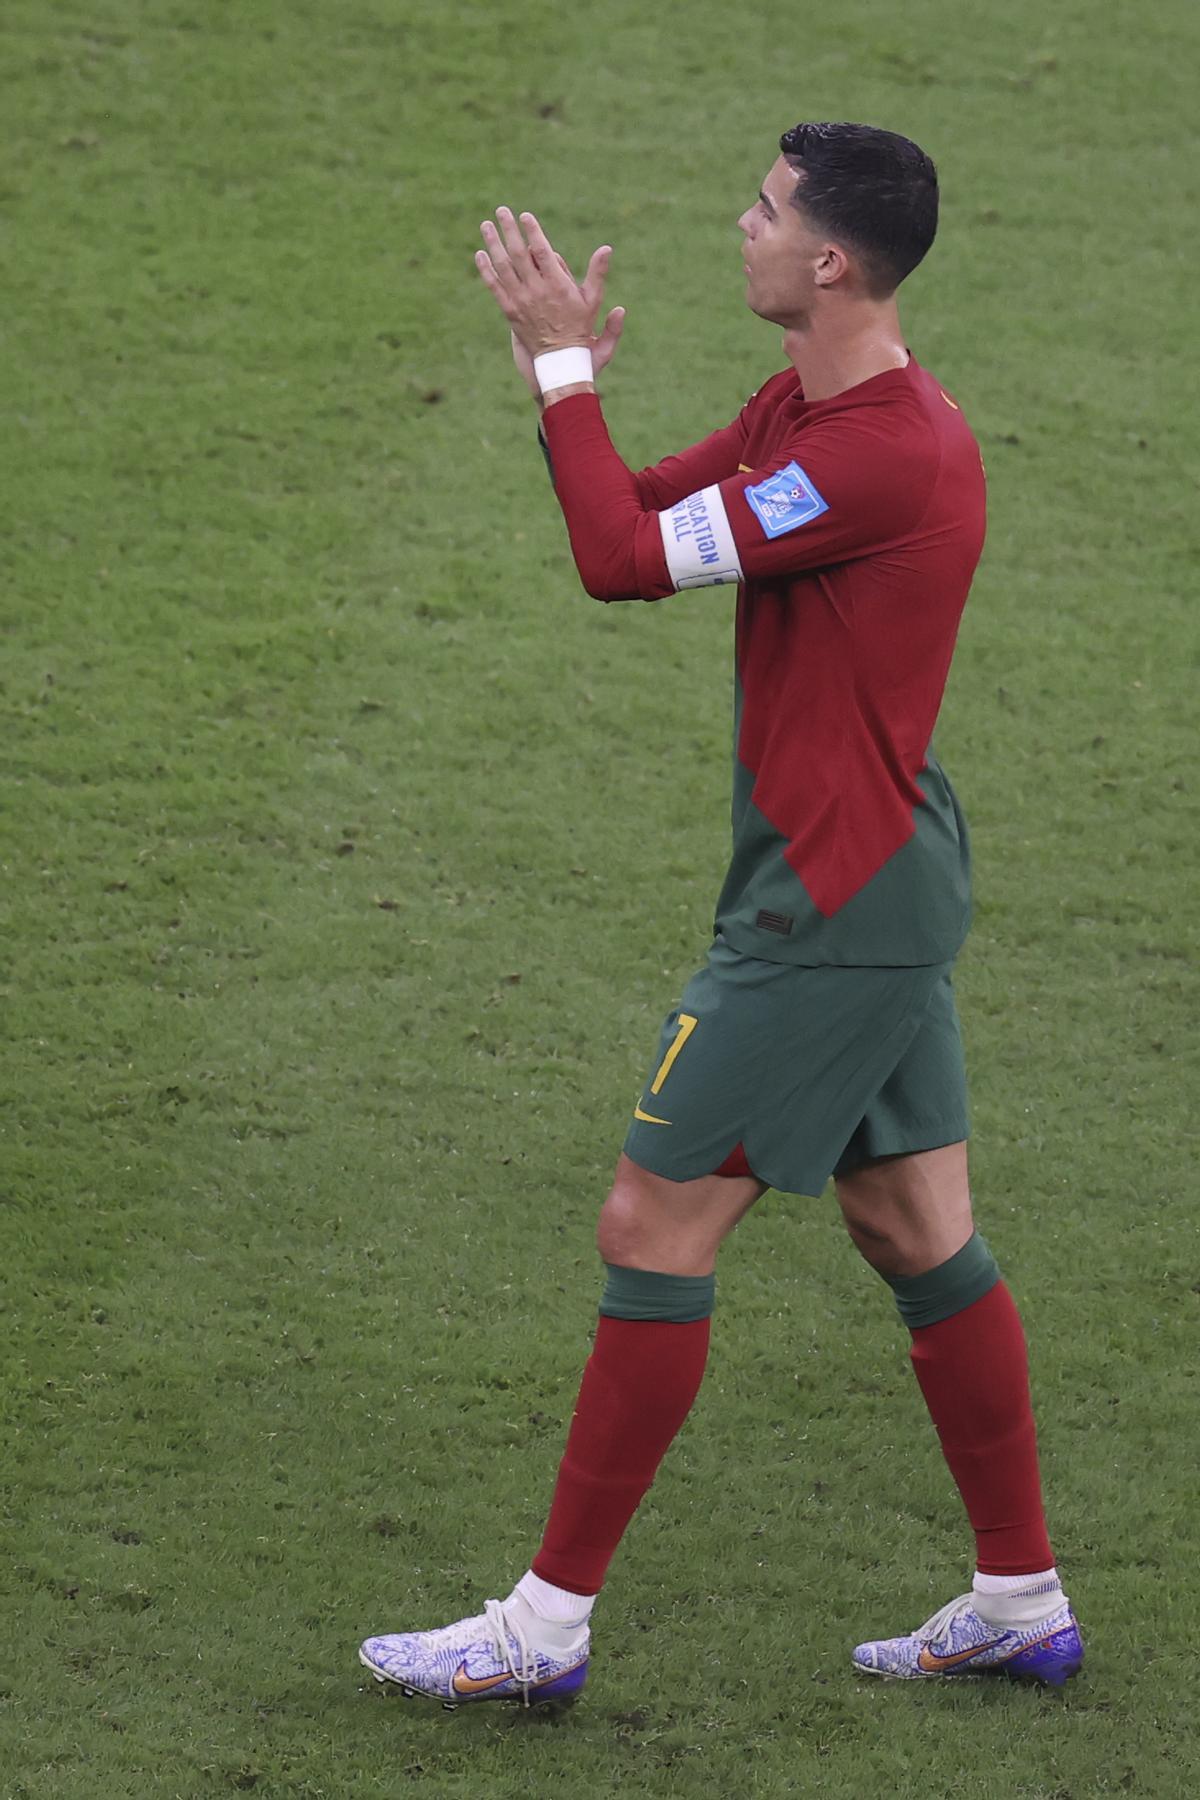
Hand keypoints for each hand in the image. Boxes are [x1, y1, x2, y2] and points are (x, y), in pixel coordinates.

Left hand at [476, 208, 624, 395]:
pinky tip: (480, 255)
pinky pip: (494, 287)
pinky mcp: (510, 311)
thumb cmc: (580, 328)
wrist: (561, 360)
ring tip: (486, 226)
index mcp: (557, 285)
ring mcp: (521, 301)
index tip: (525, 216)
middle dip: (509, 229)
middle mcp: (536, 291)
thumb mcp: (593, 300)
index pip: (541, 250)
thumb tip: (606, 249)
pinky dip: (486, 270)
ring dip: (493, 244)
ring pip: (503, 267)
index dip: (532, 231)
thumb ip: (597, 273)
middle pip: (518, 253)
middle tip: (501, 210)